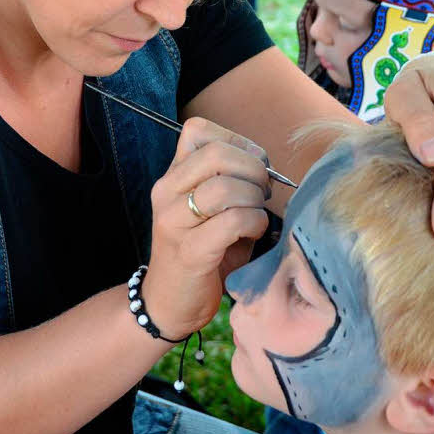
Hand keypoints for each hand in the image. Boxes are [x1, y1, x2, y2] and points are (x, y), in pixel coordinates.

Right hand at [141, 118, 269, 337]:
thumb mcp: (210, 208)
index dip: (237, 141)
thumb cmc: (203, 251)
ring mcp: (173, 222)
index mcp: (172, 176)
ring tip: (256, 215)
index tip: (254, 165)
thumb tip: (267, 165)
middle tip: (263, 191)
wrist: (171, 303)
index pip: (198, 130)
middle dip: (253, 169)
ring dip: (254, 199)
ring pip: (225, 187)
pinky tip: (253, 234)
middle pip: (216, 154)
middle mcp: (166, 193)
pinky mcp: (190, 252)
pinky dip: (254, 223)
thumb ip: (229, 179)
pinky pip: (233, 221)